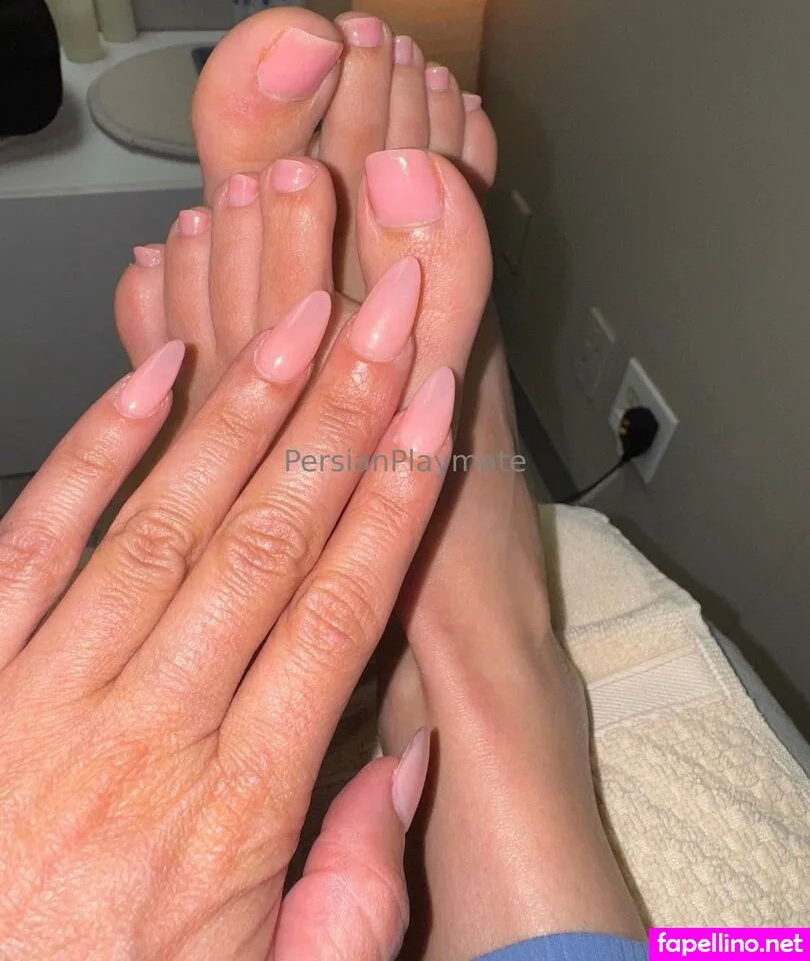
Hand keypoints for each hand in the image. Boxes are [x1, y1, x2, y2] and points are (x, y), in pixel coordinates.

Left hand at [0, 265, 452, 959]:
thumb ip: (353, 897)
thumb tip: (406, 766)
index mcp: (231, 808)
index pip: (337, 612)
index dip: (392, 496)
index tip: (428, 409)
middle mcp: (146, 731)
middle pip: (267, 540)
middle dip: (339, 412)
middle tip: (384, 315)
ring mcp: (45, 692)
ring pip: (165, 521)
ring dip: (239, 411)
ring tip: (297, 320)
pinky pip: (35, 541)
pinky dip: (95, 448)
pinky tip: (152, 378)